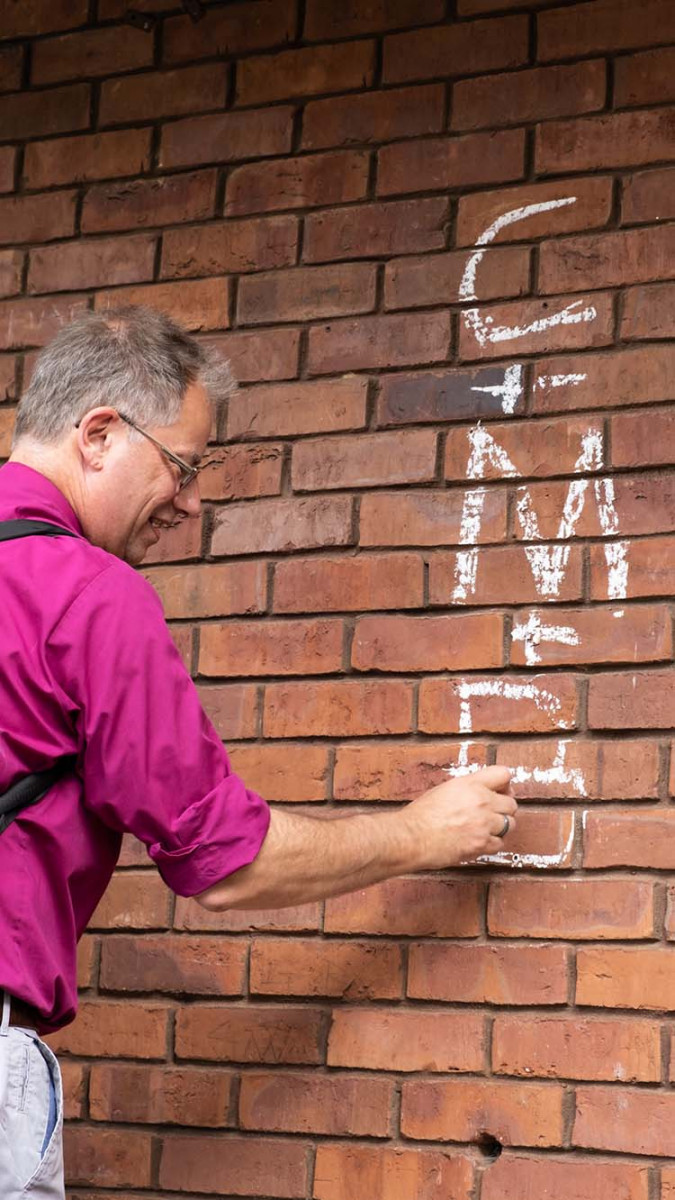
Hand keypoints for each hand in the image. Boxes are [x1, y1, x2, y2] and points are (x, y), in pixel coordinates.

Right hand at [402, 765, 516, 869]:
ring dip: (500, 827)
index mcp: (470, 784)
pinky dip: (492, 844)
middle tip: (493, 814)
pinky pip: (499, 844)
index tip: (500, 791)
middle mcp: (481, 802)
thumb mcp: (444, 790)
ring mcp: (483, 824)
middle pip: (512, 804)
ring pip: (510, 824)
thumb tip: (481, 793)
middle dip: (504, 809)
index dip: (504, 784)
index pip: (504, 774)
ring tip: (485, 829)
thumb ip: (467, 789)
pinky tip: (479, 841)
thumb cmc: (421, 815)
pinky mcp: (481, 844)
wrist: (412, 837)